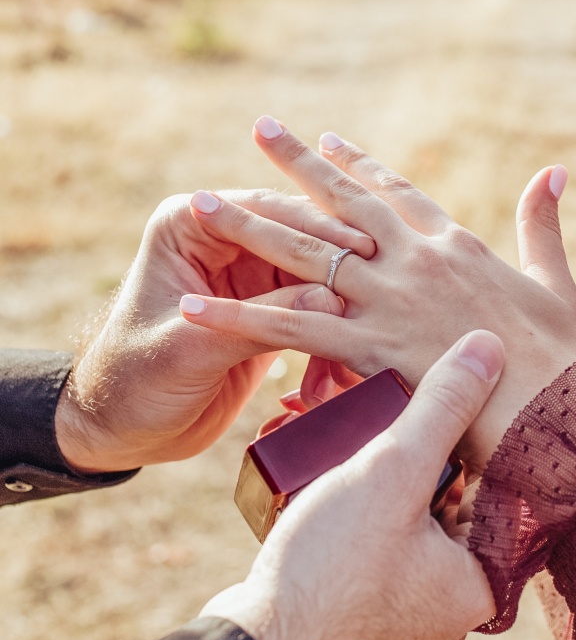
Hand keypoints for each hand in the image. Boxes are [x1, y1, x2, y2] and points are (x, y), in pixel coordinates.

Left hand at [55, 188, 373, 472]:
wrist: (120, 428)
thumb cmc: (134, 380)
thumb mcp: (191, 351)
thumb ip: (258, 322)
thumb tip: (331, 299)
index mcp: (190, 225)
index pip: (263, 210)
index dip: (315, 229)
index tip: (362, 249)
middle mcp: (222, 240)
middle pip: (296, 235)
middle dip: (340, 257)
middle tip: (391, 273)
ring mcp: (246, 275)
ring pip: (313, 271)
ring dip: (343, 294)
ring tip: (388, 311)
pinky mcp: (266, 311)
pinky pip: (313, 307)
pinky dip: (334, 326)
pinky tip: (362, 345)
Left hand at [179, 118, 575, 468]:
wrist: (552, 409)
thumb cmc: (559, 356)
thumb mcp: (555, 282)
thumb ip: (544, 224)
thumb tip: (555, 171)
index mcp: (453, 244)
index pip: (395, 193)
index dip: (357, 165)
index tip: (325, 140)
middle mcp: (411, 260)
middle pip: (341, 203)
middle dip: (295, 165)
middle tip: (260, 128)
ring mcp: (385, 300)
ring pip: (304, 254)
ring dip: (249, 226)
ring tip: (201, 201)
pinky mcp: (365, 345)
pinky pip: (289, 329)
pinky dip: (238, 319)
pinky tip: (194, 307)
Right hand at [200, 332, 503, 639]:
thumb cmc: (330, 570)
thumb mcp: (391, 470)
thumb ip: (441, 407)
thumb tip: (490, 345)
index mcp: (483, 579)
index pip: (498, 482)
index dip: (473, 427)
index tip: (450, 386)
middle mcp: (453, 602)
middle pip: (450, 500)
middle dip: (419, 451)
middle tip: (393, 404)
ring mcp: (405, 611)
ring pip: (407, 519)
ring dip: (383, 477)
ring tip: (355, 432)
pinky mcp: (360, 610)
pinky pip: (374, 543)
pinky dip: (358, 509)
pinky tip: (329, 478)